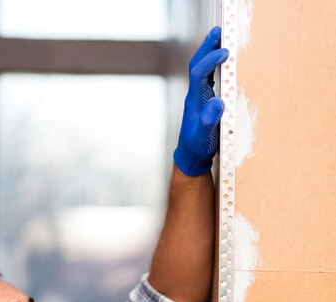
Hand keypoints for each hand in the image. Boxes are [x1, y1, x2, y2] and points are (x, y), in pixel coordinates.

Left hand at [173, 27, 228, 175]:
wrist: (191, 156)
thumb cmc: (197, 148)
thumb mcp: (204, 137)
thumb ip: (209, 120)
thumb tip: (218, 101)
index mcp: (195, 101)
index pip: (199, 73)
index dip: (210, 60)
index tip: (224, 52)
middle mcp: (195, 96)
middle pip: (197, 65)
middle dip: (207, 47)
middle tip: (218, 31)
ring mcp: (198, 98)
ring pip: (201, 69)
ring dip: (209, 53)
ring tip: (220, 37)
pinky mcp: (204, 102)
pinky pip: (207, 78)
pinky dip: (214, 66)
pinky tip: (222, 61)